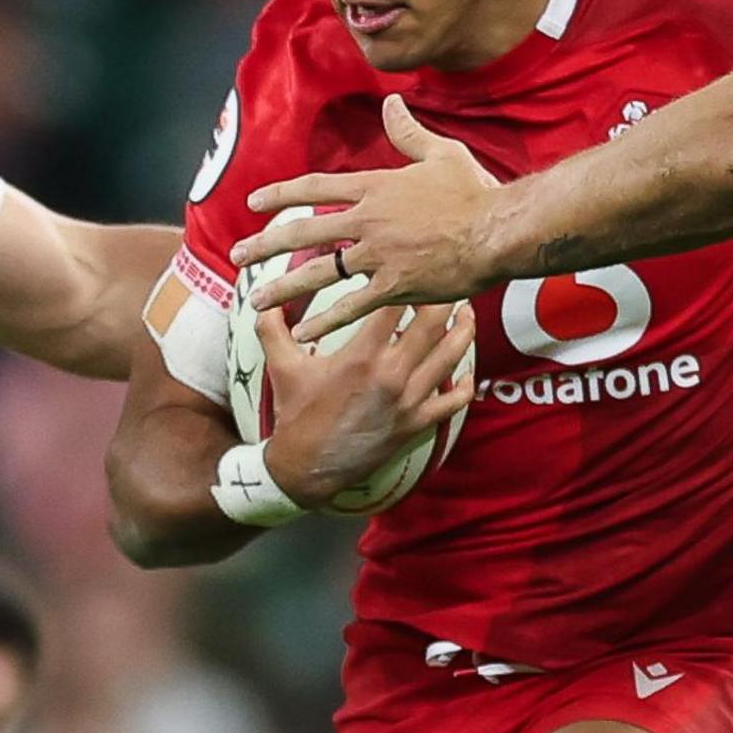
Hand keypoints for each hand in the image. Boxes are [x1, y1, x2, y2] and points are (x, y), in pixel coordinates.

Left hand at [235, 97, 504, 341]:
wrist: (498, 230)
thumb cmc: (474, 191)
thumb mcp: (440, 153)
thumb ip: (408, 132)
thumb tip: (392, 102)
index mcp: (375, 186)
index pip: (315, 187)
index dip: (280, 194)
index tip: (253, 203)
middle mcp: (367, 220)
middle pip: (304, 232)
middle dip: (265, 245)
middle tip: (237, 256)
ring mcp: (378, 255)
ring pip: (318, 273)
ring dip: (283, 286)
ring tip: (256, 298)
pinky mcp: (394, 286)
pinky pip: (350, 306)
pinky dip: (325, 320)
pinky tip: (302, 331)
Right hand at [259, 297, 474, 508]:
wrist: (307, 469)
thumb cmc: (296, 415)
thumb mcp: (280, 366)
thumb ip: (272, 326)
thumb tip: (264, 296)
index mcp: (360, 356)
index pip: (393, 303)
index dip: (405, 278)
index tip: (411, 263)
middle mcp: (391, 375)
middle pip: (433, 324)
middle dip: (445, 297)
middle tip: (450, 281)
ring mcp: (408, 401)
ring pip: (451, 357)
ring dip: (463, 331)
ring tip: (467, 313)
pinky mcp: (416, 424)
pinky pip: (452, 402)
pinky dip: (464, 385)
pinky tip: (465, 371)